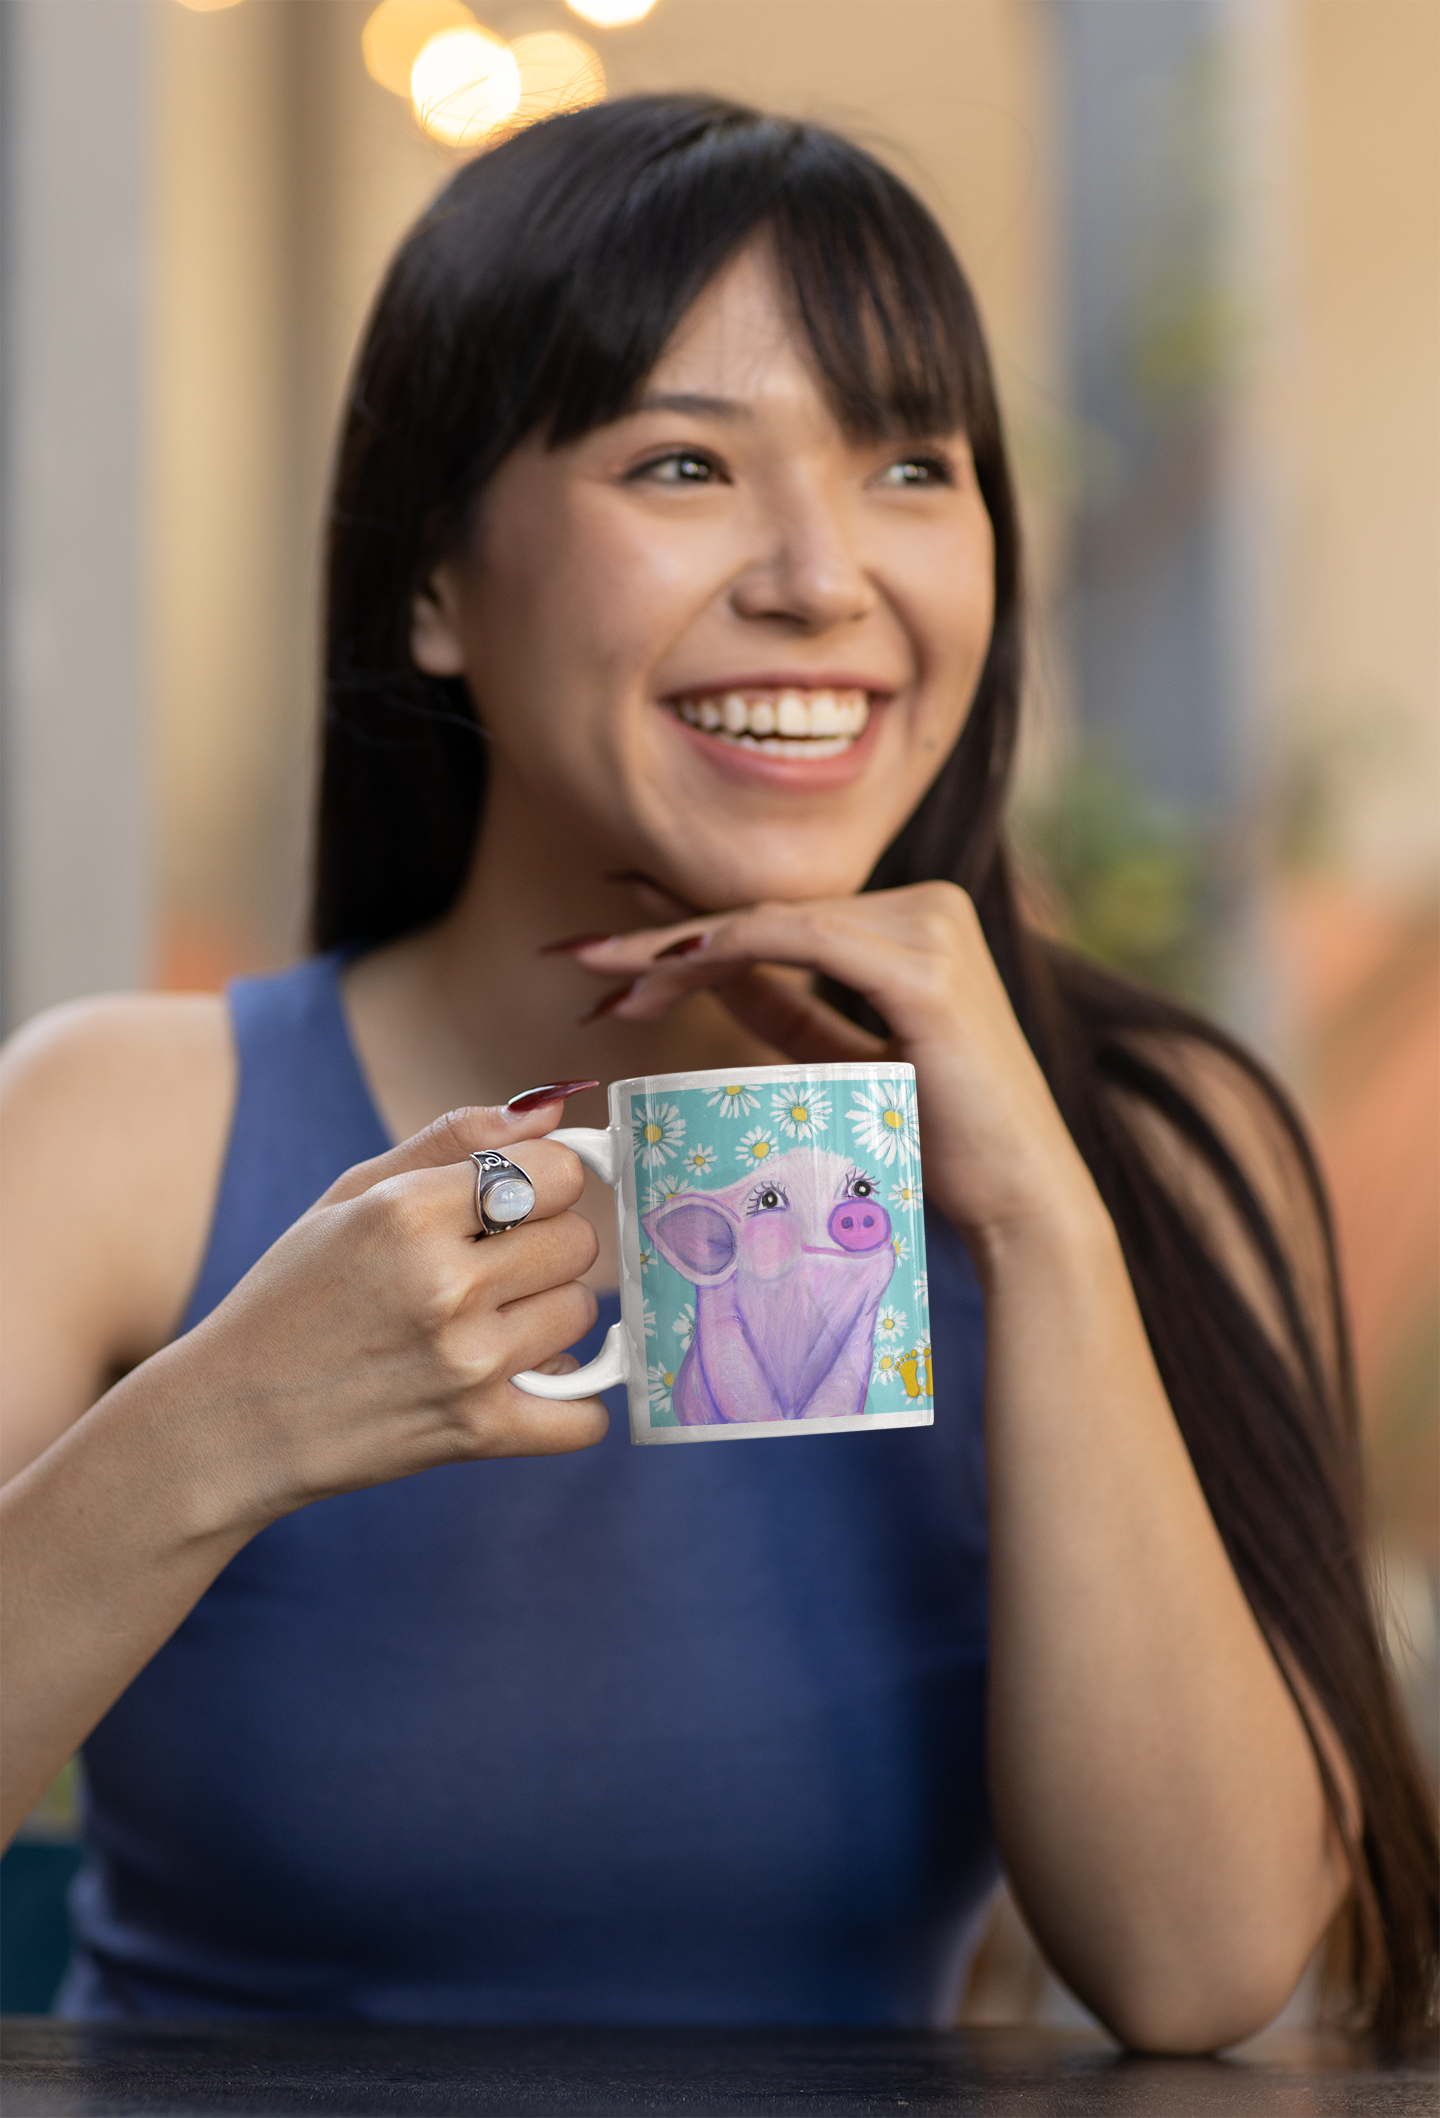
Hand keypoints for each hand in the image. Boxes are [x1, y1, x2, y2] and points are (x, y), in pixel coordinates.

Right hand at [163, 1105, 604, 1532]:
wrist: (233, 1420)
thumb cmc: (294, 1296)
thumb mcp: (351, 1195)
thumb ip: (454, 1141)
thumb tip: (554, 1110)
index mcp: (407, 1212)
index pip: (556, 1171)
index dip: (546, 1181)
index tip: (520, 1200)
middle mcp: (444, 1283)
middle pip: (578, 1240)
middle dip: (546, 1246)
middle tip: (494, 1266)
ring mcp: (466, 1363)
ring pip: (582, 1312)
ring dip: (549, 1316)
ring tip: (488, 1322)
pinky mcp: (477, 1433)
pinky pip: (584, 1415)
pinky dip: (571, 1403)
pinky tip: (529, 1383)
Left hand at [566, 884, 1101, 1246]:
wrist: (1017, 1204)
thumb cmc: (935, 1145)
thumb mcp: (841, 1061)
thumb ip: (785, 1007)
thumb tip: (705, 969)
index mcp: (915, 922)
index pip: (778, 920)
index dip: (688, 934)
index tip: (611, 953)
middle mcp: (929, 906)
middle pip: (767, 915)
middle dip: (665, 940)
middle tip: (581, 956)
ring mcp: (931, 927)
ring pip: (771, 923)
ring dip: (678, 949)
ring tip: (608, 981)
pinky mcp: (924, 965)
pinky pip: (802, 942)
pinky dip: (730, 949)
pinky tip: (670, 965)